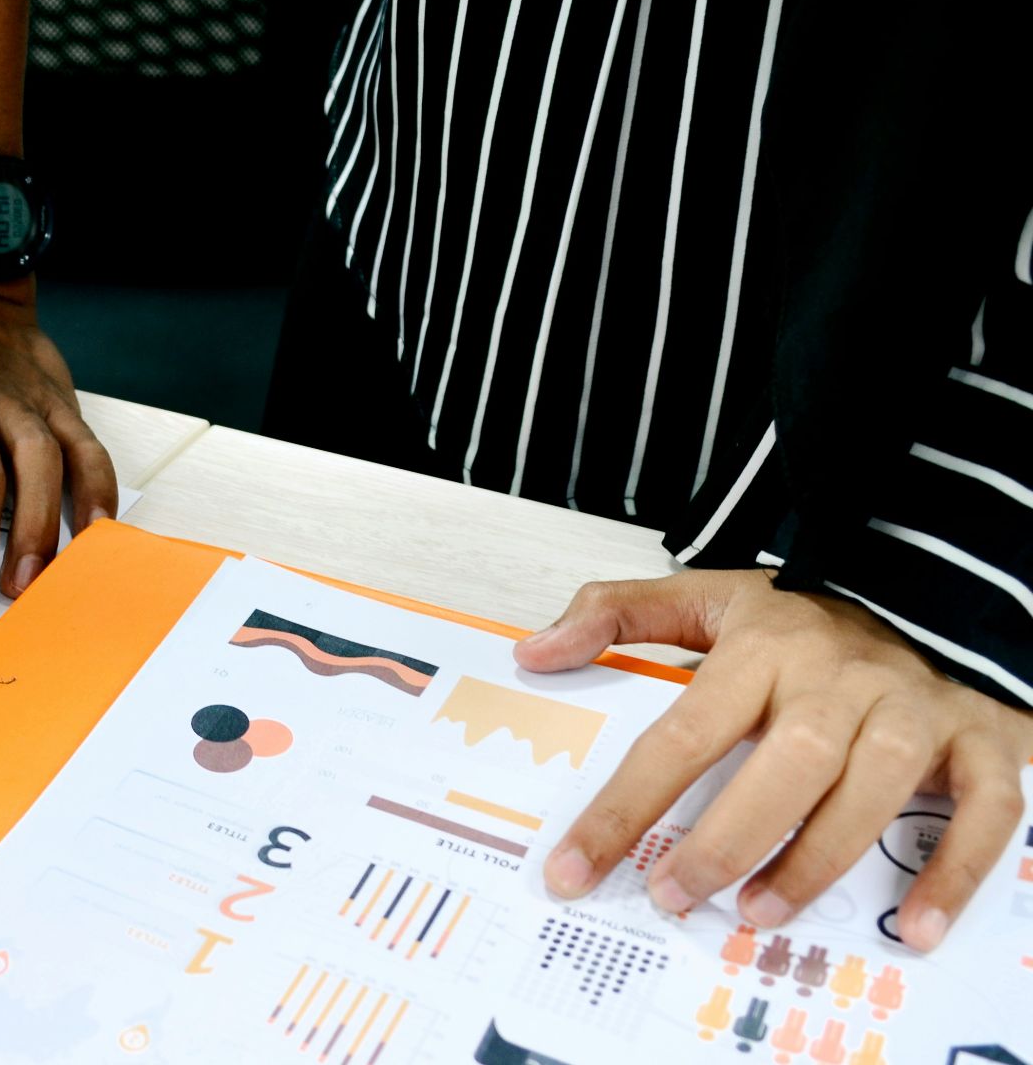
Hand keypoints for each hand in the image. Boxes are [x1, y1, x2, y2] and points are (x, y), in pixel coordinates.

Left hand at [517, 570, 1031, 950]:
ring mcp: (914, 709)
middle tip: (674, 894)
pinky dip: (955, 871)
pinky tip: (915, 926)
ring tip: (757, 913)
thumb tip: (534, 653)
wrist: (928, 592)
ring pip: (876, 786)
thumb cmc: (803, 622)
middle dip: (728, 838)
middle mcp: (841, 677)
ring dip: (818, 858)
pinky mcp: (979, 739)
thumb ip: (615, 615)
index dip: (625, 807)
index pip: (682, 733)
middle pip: (788, 761)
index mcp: (765, 647)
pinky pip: (984, 810)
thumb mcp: (706, 598)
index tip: (575, 868)